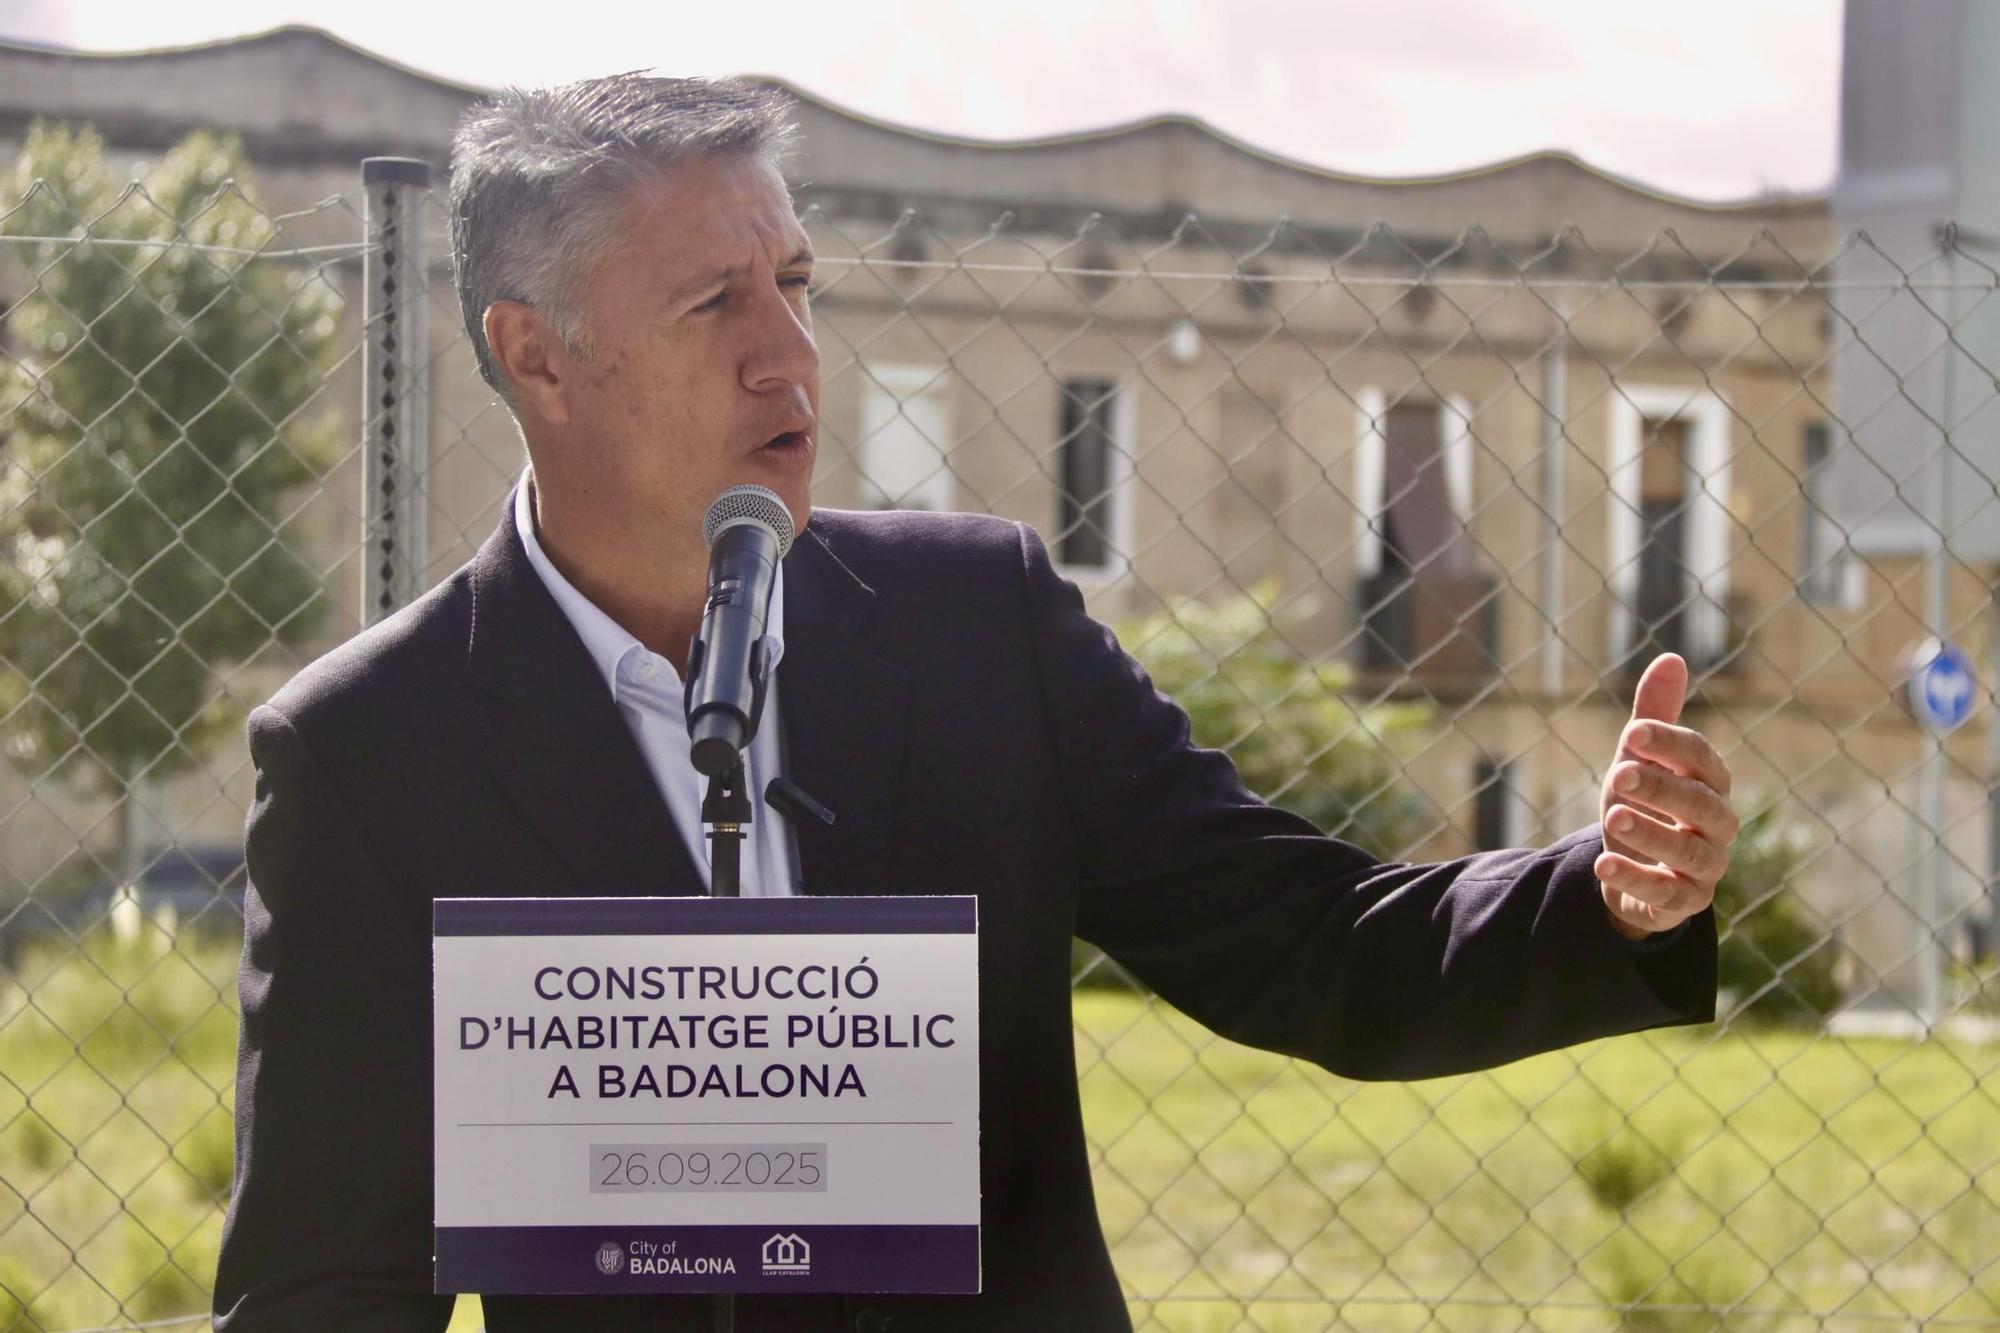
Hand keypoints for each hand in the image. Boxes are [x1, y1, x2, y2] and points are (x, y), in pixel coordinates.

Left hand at [1597, 653, 1737, 940]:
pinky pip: (1665, 894)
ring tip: (1612, 818)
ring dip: (1651, 834)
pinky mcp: (1685, 902)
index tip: (1632, 733)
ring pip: (1689, 852)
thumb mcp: (1641, 759)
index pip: (1701, 758)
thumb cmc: (1645, 802)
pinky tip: (1604, 864)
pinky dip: (1635, 879)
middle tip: (1619, 774)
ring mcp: (1706, 866)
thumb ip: (1654, 716)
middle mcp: (1717, 824)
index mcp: (1710, 782)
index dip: (1670, 743)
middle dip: (1662, 788)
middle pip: (1701, 805)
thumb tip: (1671, 657)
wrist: (1637, 868)